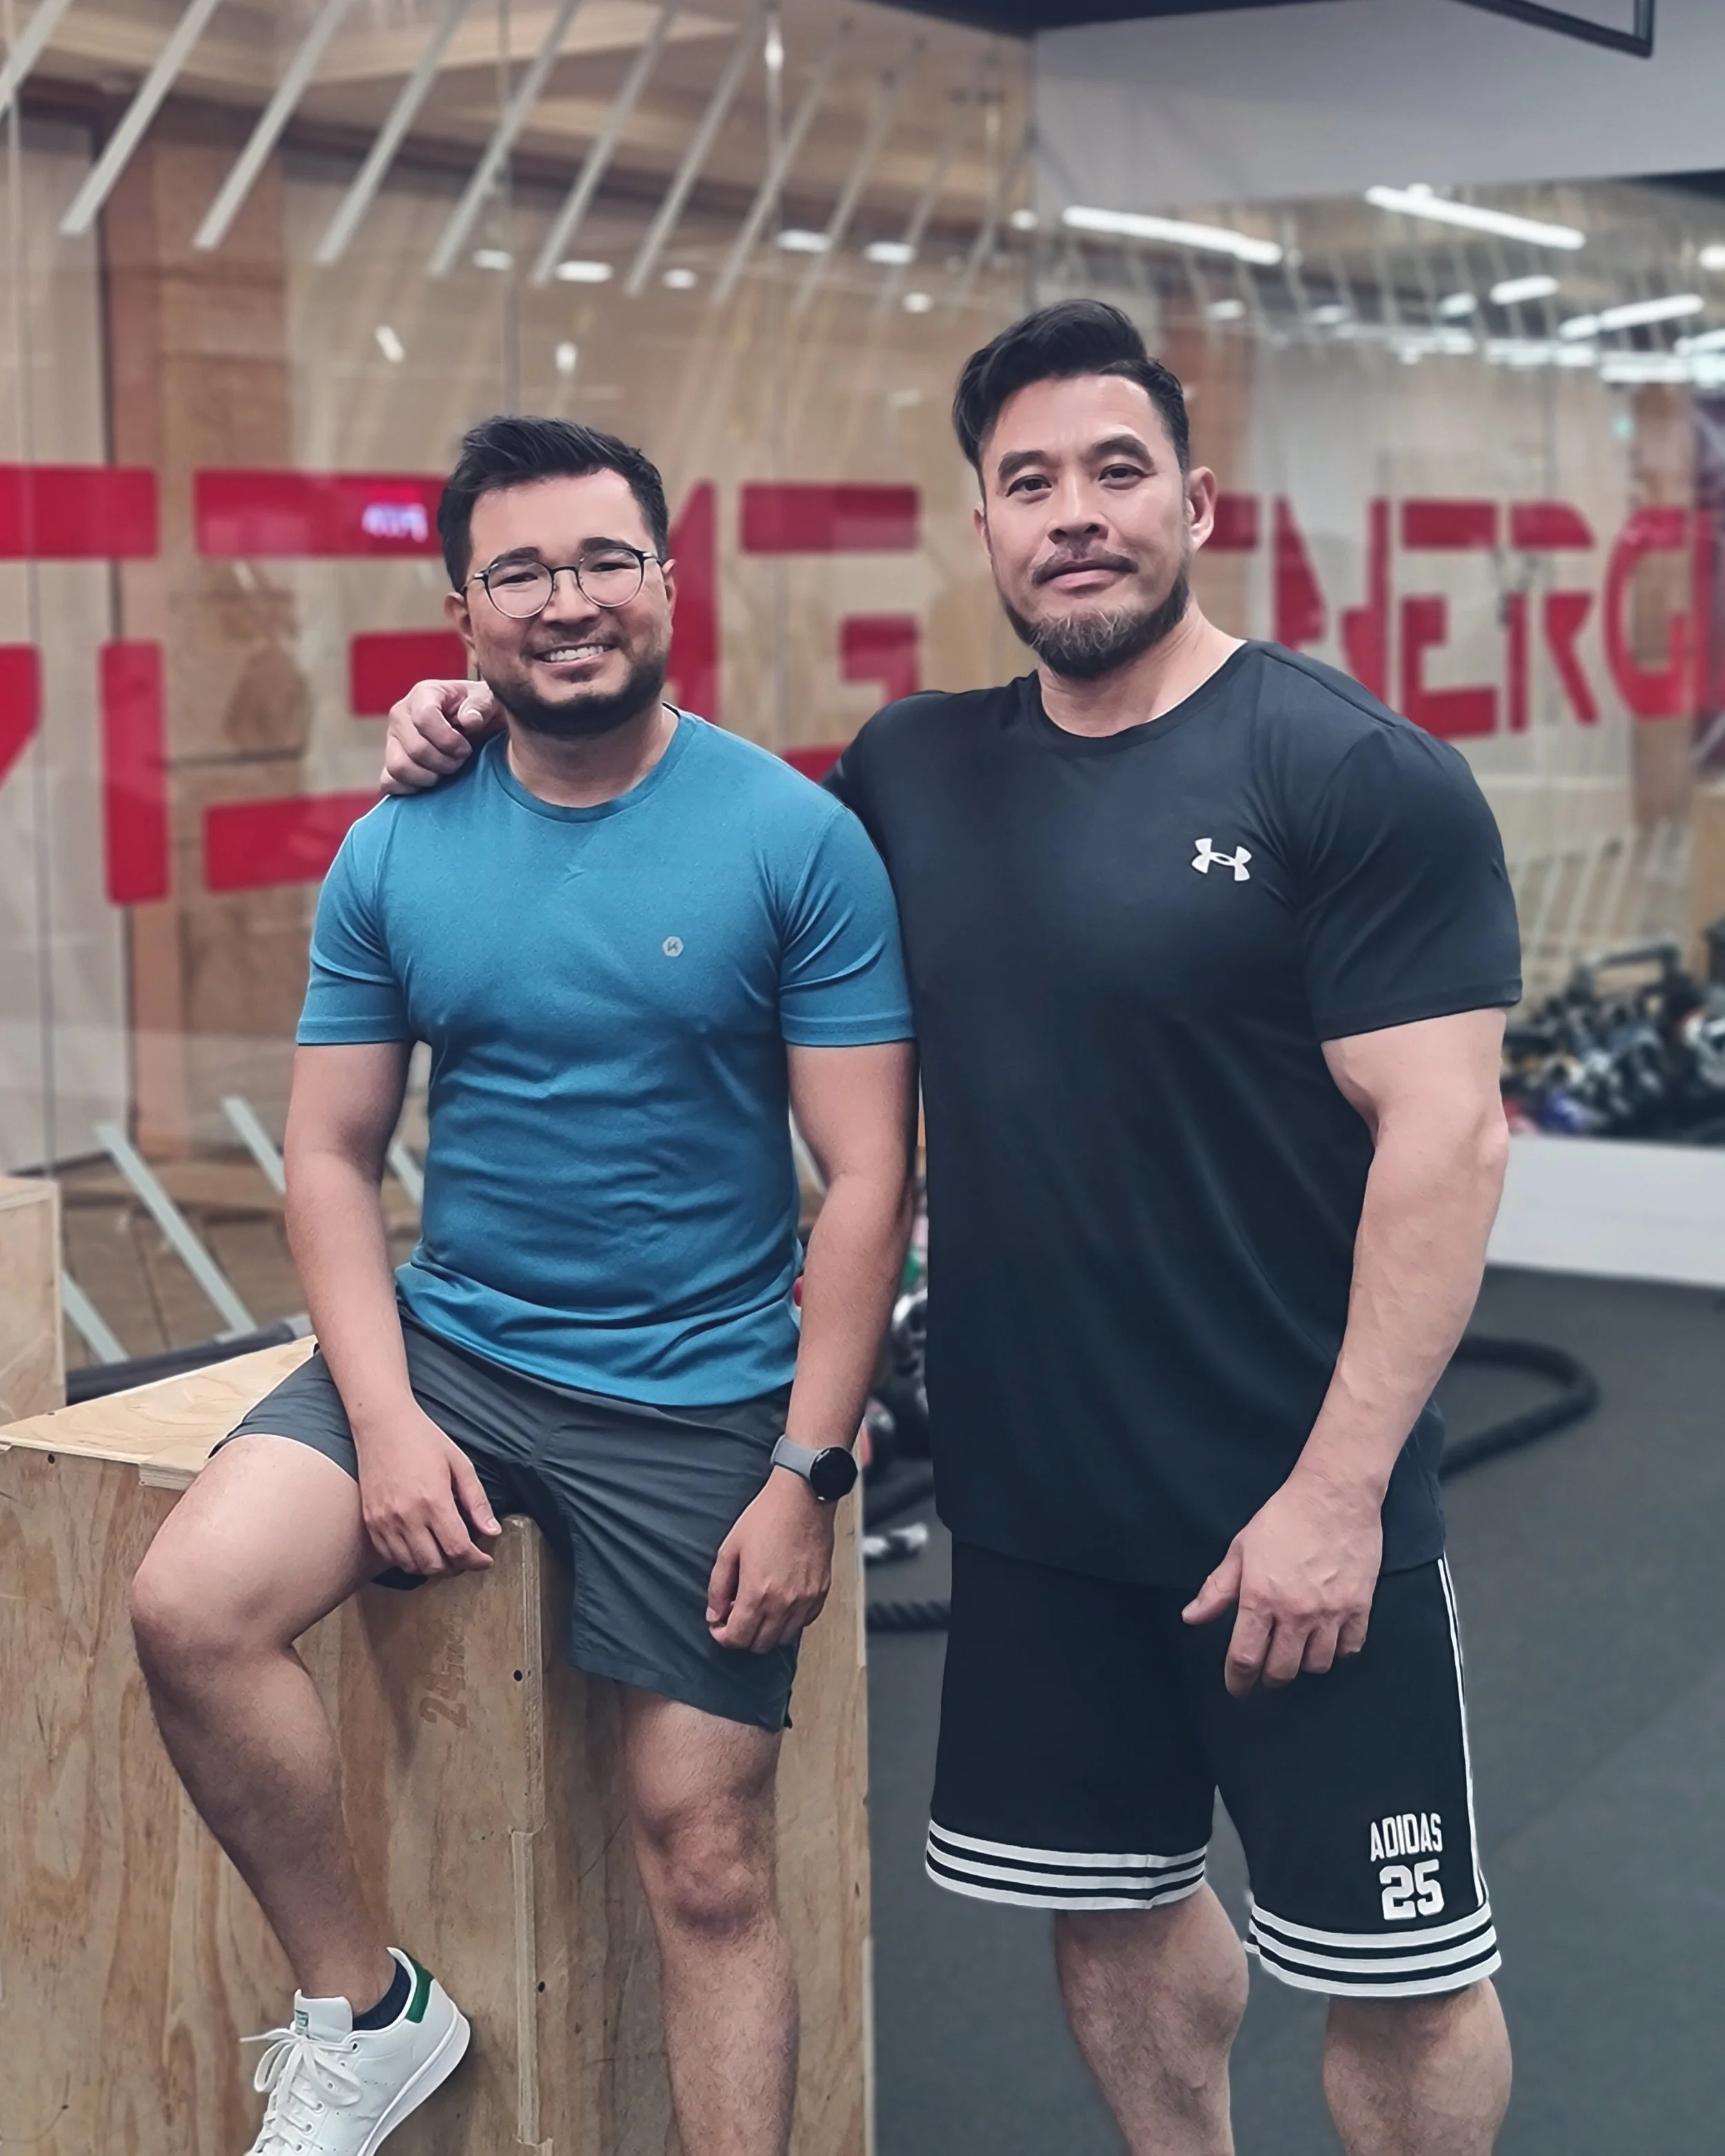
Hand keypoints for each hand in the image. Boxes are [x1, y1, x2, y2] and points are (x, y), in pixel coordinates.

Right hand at [356, 1407, 501, 1575]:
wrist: (382, 1424)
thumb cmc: (424, 1440)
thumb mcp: (460, 1464)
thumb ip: (477, 1501)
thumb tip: (492, 1532)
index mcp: (433, 1500)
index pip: (458, 1549)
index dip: (475, 1561)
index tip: (485, 1560)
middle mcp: (406, 1516)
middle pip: (435, 1565)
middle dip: (457, 1567)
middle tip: (467, 1557)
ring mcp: (384, 1521)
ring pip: (412, 1566)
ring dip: (433, 1567)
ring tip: (446, 1554)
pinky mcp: (370, 1522)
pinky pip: (390, 1557)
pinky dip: (409, 1561)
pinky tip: (422, 1548)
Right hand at [381, 678, 501, 794]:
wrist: (473, 725)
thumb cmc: (480, 712)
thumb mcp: (489, 701)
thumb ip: (481, 706)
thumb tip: (469, 720)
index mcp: (423, 694)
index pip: (425, 718)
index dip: (449, 741)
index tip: (466, 748)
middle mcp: (401, 715)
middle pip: (416, 749)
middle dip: (445, 762)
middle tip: (460, 761)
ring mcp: (392, 739)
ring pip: (399, 767)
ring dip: (429, 777)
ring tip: (446, 770)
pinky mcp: (390, 761)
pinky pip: (389, 782)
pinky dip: (410, 788)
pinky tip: (430, 781)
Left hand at [706, 1468, 837, 1653]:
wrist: (803, 1498)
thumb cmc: (767, 1517)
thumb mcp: (729, 1549)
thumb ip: (717, 1587)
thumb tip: (714, 1614)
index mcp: (758, 1593)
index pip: (737, 1638)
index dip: (722, 1636)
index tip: (719, 1626)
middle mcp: (784, 1602)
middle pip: (760, 1644)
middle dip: (742, 1635)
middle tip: (735, 1615)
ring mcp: (806, 1599)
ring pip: (783, 1638)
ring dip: (766, 1631)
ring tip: (758, 1608)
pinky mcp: (821, 1592)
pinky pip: (804, 1622)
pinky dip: (790, 1621)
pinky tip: (780, 1602)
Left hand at [1182, 1466, 1382, 1696]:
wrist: (1334, 1495)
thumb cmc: (1284, 1517)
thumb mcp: (1241, 1549)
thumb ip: (1218, 1588)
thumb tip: (1192, 1617)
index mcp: (1261, 1597)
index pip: (1245, 1656)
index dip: (1237, 1680)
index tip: (1236, 1688)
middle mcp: (1296, 1612)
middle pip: (1281, 1669)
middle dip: (1269, 1676)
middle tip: (1265, 1668)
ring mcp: (1331, 1612)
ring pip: (1317, 1665)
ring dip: (1302, 1664)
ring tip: (1295, 1650)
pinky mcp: (1360, 1607)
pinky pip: (1349, 1649)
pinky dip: (1337, 1651)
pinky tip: (1327, 1639)